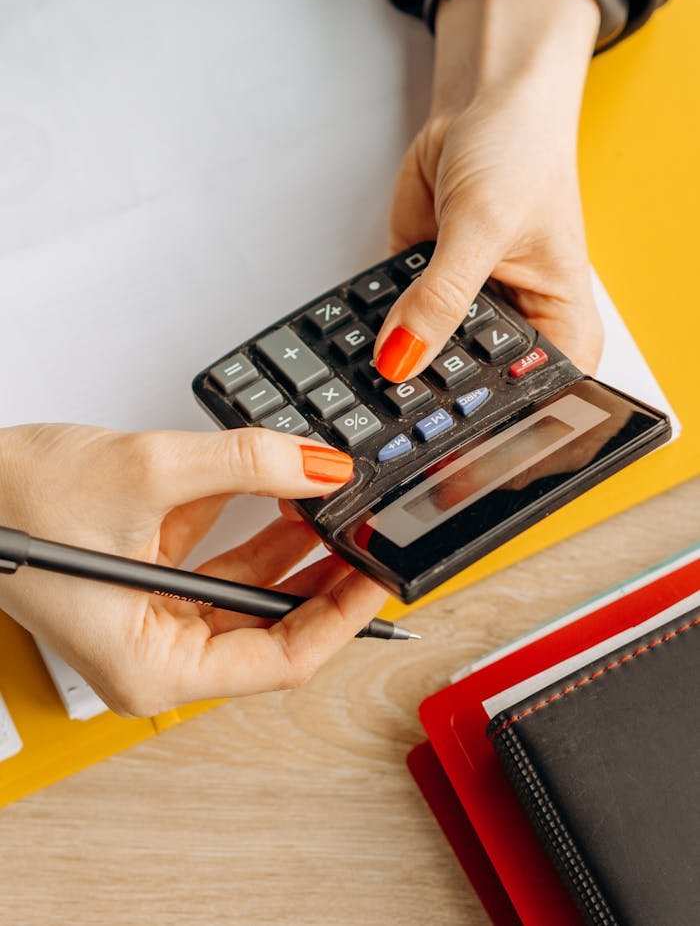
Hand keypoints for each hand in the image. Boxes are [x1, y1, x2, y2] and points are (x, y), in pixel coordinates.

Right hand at [0, 424, 385, 715]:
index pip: (281, 660)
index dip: (342, 615)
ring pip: (251, 588)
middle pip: (272, 625)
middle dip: (325, 574)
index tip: (379, 574)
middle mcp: (157, 653)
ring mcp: (154, 614)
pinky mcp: (150, 576)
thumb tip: (322, 466)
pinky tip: (288, 491)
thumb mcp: (145, 474)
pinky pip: (220, 558)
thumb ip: (247, 464)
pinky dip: (253, 524)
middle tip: (369, 533)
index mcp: (153, 668)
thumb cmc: (10, 508)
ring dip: (295, 544)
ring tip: (341, 505)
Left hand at [374, 0, 603, 382]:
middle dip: (431, 392)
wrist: (483, 103)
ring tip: (370, 364)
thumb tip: (402, 357)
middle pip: (471, 387)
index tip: (444, 433)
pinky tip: (361, 329)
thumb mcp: (484, 226)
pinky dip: (375, 324)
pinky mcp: (423, 291)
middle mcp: (513, 328)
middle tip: (393, 396)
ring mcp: (463, 312)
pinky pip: (393, 323)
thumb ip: (441, 298)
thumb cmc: (521, 152)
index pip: (532, 398)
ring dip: (395, 358)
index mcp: (558, 327)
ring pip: (424, 358)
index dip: (491, 420)